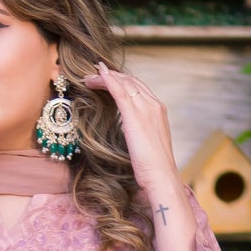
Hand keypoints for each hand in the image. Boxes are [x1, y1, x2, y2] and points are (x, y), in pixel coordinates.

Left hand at [83, 62, 180, 192]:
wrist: (161, 176)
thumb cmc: (154, 167)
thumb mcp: (147, 144)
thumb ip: (140, 132)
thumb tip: (130, 133)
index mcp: (158, 110)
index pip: (138, 88)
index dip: (121, 81)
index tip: (107, 80)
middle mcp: (154, 104)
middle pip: (130, 81)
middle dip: (111, 76)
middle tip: (92, 76)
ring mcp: (146, 108)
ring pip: (123, 83)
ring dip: (104, 77)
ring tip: (89, 78)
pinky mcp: (135, 116)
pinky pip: (120, 91)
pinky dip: (108, 80)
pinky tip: (98, 74)